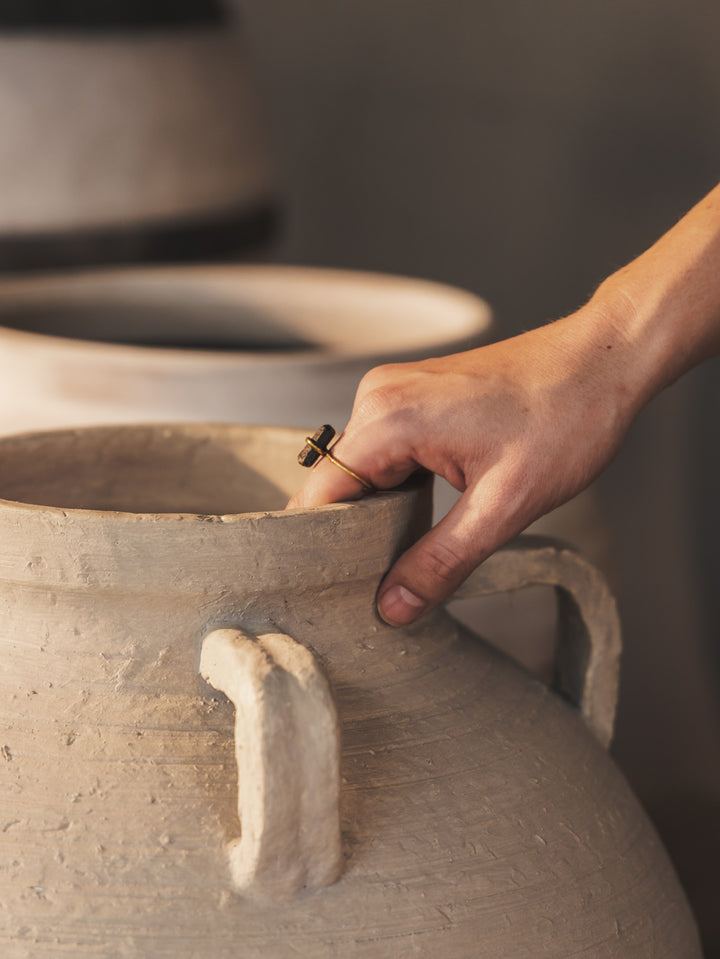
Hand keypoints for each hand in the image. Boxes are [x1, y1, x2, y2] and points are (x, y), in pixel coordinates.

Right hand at [287, 302, 636, 625]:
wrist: (603, 363)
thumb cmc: (565, 418)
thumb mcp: (504, 505)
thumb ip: (441, 561)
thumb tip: (392, 606)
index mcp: (389, 417)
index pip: (321, 494)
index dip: (321, 547)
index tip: (330, 593)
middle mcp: (380, 397)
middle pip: (338, 484)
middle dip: (352, 535)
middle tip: (374, 589)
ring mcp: (396, 392)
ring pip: (362, 471)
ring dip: (376, 512)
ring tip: (399, 558)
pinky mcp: (415, 397)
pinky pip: (384, 452)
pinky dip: (395, 488)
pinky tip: (417, 518)